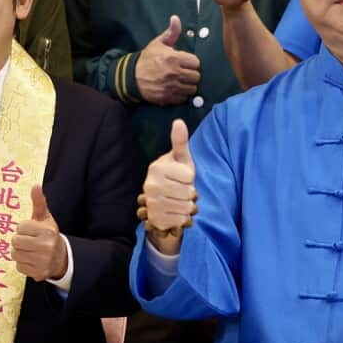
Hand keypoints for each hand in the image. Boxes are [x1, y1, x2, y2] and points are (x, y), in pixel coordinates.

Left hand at [12, 185, 66, 281]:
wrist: (61, 257)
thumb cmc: (48, 234)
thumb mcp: (45, 218)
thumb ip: (39, 202)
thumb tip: (35, 185)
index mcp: (47, 231)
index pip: (20, 227)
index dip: (23, 228)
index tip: (31, 231)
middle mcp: (46, 246)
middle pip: (15, 241)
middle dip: (19, 241)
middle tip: (28, 241)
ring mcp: (43, 261)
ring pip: (15, 254)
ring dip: (19, 252)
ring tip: (29, 250)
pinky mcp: (39, 273)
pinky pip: (18, 266)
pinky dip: (22, 264)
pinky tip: (31, 260)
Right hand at [135, 16, 201, 105]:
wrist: (131, 77)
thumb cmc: (146, 59)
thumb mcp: (158, 43)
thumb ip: (171, 32)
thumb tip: (176, 18)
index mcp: (173, 58)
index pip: (196, 62)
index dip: (191, 62)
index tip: (185, 62)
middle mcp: (174, 73)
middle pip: (196, 76)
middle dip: (191, 74)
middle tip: (184, 72)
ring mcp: (171, 87)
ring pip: (192, 88)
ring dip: (188, 85)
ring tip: (181, 81)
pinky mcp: (168, 98)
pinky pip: (184, 98)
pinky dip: (182, 95)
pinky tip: (176, 89)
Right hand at [142, 119, 195, 255]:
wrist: (163, 201)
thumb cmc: (176, 176)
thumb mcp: (181, 159)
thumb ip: (180, 141)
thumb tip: (179, 121)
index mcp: (157, 168)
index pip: (189, 177)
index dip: (191, 179)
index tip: (183, 179)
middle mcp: (150, 185)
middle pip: (189, 193)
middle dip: (191, 194)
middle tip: (181, 191)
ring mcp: (151, 203)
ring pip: (186, 208)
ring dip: (188, 207)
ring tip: (180, 201)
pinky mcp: (155, 219)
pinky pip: (181, 221)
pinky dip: (183, 219)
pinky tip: (176, 212)